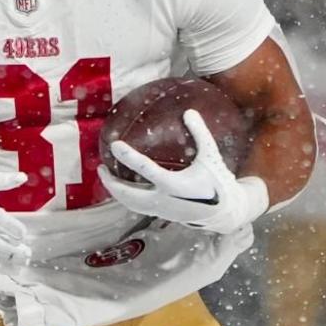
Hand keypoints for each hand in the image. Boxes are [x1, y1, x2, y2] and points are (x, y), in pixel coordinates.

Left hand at [100, 110, 269, 234]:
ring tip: (106, 177)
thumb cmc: (218, 182)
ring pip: (129, 204)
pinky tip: (122, 187)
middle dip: (111, 182)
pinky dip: (125, 197)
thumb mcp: (211, 156)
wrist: (225, 212)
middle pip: (128, 194)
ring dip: (115, 191)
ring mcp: (161, 210)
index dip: (129, 156)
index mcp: (174, 185)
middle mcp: (163, 200)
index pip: (145, 170)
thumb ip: (200, 133)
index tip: (115, 145)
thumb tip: (189, 111)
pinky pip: (137, 207)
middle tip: (100, 167)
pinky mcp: (161, 214)